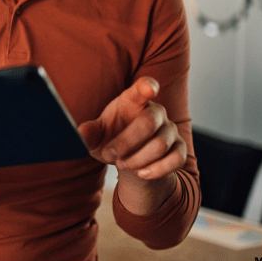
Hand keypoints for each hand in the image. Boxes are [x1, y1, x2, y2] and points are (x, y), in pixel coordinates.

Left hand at [78, 78, 185, 212]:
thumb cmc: (111, 139)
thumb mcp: (96, 136)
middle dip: (126, 142)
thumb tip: (81, 133)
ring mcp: (170, 130)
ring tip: (121, 164)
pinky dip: (156, 170)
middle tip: (109, 155)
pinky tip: (140, 173)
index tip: (149, 88)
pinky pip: (175, 160)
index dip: (147, 87)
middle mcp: (156, 112)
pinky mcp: (179, 149)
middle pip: (149, 122)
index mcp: (134, 101)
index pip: (143, 88)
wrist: (129, 160)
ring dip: (137, 159)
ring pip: (160, 145)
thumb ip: (89, 133)